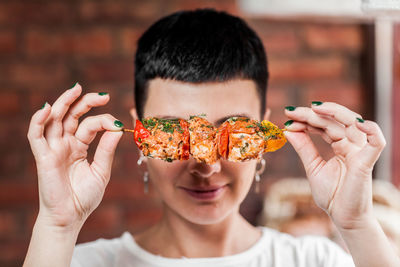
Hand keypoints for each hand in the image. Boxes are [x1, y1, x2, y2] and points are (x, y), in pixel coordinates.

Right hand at [27, 83, 122, 229]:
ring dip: (64, 102)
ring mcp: (53, 148)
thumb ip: (107, 149)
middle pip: (72, 115)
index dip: (104, 120)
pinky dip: (39, 120)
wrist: (71, 217)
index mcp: (79, 146)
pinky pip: (36, 135)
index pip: (90, 125)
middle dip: (85, 102)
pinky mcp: (43, 156)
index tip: (118, 124)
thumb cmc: (85, 197)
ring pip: (55, 119)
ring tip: (76, 89)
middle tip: (103, 96)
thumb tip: (118, 128)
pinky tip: (48, 109)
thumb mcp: (101, 171)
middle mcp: (65, 143)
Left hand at [284, 102, 385, 229]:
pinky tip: (356, 122)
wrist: (342, 217)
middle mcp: (351, 145)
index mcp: (340, 146)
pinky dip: (371, 130)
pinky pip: (377, 142)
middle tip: (292, 112)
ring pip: (352, 123)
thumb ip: (304, 148)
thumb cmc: (332, 194)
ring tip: (312, 108)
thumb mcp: (312, 167)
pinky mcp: (367, 162)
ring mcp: (360, 152)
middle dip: (312, 114)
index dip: (306, 119)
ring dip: (333, 113)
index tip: (287, 117)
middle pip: (334, 121)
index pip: (324, 125)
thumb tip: (288, 129)